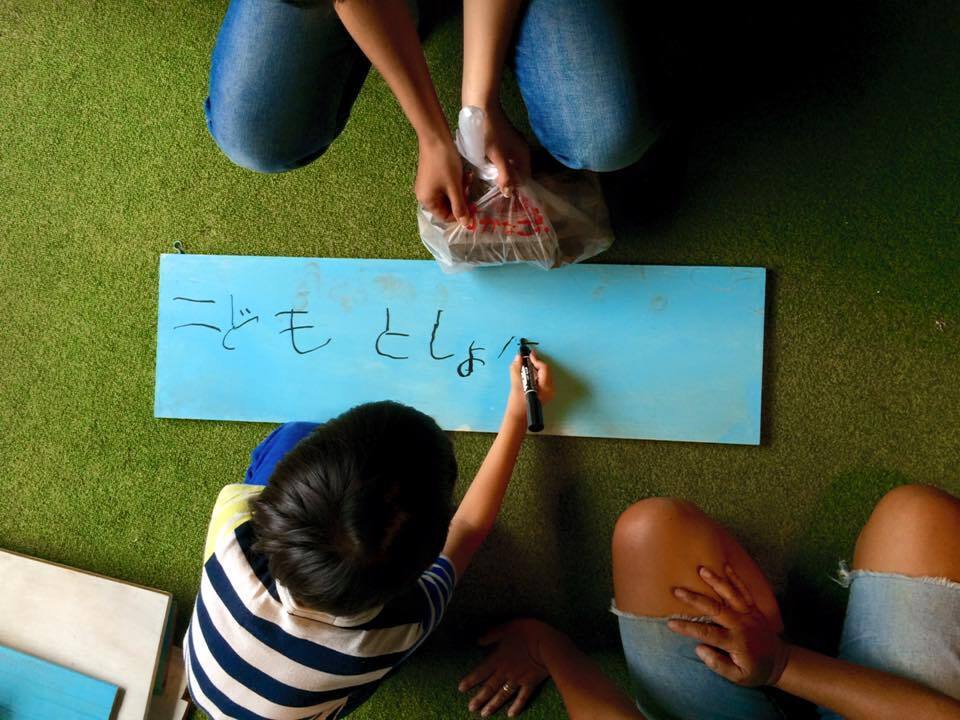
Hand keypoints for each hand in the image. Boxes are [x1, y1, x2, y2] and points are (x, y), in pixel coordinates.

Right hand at [416, 134, 470, 224]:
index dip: (460, 214)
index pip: (445, 217)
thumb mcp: (455, 187)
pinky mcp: (431, 177)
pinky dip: (454, 184)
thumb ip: (460, 207)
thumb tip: (466, 225)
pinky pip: (445, 187)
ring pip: (447, 196)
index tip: (473, 207)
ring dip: (459, 191)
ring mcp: (427, 186)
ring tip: (466, 179)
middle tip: (469, 189)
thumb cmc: (444, 163)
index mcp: (427, 201)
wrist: (435, 137)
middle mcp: (424, 196)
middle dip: (460, 200)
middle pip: (446, 207)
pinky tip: (462, 175)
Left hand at [458, 620, 552, 716]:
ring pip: (502, 695)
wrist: (548, 645)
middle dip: (479, 698)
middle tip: (471, 708)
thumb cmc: (527, 632)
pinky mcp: (530, 683)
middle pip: (489, 688)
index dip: (470, 680)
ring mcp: (518, 680)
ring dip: (493, 705)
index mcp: (498, 658)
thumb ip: (492, 634)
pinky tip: (511, 715)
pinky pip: (522, 698)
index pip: (480, 672)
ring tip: (484, 714)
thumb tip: (479, 641)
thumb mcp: (507, 627)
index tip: (461, 689)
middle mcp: (505, 672)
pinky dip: (516, 707)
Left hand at [482, 104, 530, 196]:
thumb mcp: (497, 157)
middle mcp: (521, 149)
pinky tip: (487, 170)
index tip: (506, 200)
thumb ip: (505, 176)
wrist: (480, 106)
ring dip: (502, 174)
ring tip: (491, 185)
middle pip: (518, 172)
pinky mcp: (502, 140)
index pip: (525, 178)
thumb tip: (510, 194)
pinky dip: (497, 166)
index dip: (517, 189)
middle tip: (496, 195)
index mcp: (523, 154)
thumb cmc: (489, 132)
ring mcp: (512, 144)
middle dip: (509, 183)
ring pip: (509, 165)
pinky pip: (503, 158)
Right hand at [506, 350, 553, 423]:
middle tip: (526, 358)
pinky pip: (542, 379)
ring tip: (525, 364)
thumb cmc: (517, 404)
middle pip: (545, 370)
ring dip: (535, 368)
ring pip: (543, 374)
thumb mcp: (516, 385)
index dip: (535, 360)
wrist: (518, 418)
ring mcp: (548, 392)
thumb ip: (516, 369)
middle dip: (535, 363)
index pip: (543, 368)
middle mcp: (550, 389)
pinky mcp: (544, 393)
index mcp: (545, 388)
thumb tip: (518, 357)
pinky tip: (527, 373)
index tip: (528, 354)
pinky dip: (535, 374)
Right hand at [667, 565, 790, 686]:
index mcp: (735, 642)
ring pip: (731, 595)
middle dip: (695, 599)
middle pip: (715, 609)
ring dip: (716, 581)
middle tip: (677, 590)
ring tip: (701, 570)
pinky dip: (736, 578)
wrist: (780, 662)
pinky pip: (744, 591)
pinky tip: (726, 566)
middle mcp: (741, 625)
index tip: (670, 623)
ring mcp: (748, 614)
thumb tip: (699, 648)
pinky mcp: (754, 608)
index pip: (707, 633)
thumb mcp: (738, 677)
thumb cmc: (755, 670)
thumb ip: (718, 664)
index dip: (687, 628)